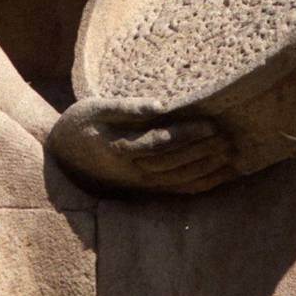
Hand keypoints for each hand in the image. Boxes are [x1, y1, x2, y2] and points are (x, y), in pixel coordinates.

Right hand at [48, 98, 237, 194]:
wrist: (62, 155)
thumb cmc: (81, 124)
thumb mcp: (95, 108)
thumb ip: (127, 109)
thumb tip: (161, 105)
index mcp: (120, 148)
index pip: (160, 143)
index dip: (186, 135)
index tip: (210, 124)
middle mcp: (133, 171)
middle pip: (175, 163)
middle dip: (204, 151)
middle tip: (230, 136)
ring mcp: (141, 183)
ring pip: (180, 179)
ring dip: (208, 168)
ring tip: (233, 153)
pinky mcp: (146, 188)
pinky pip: (178, 190)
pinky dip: (203, 184)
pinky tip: (224, 174)